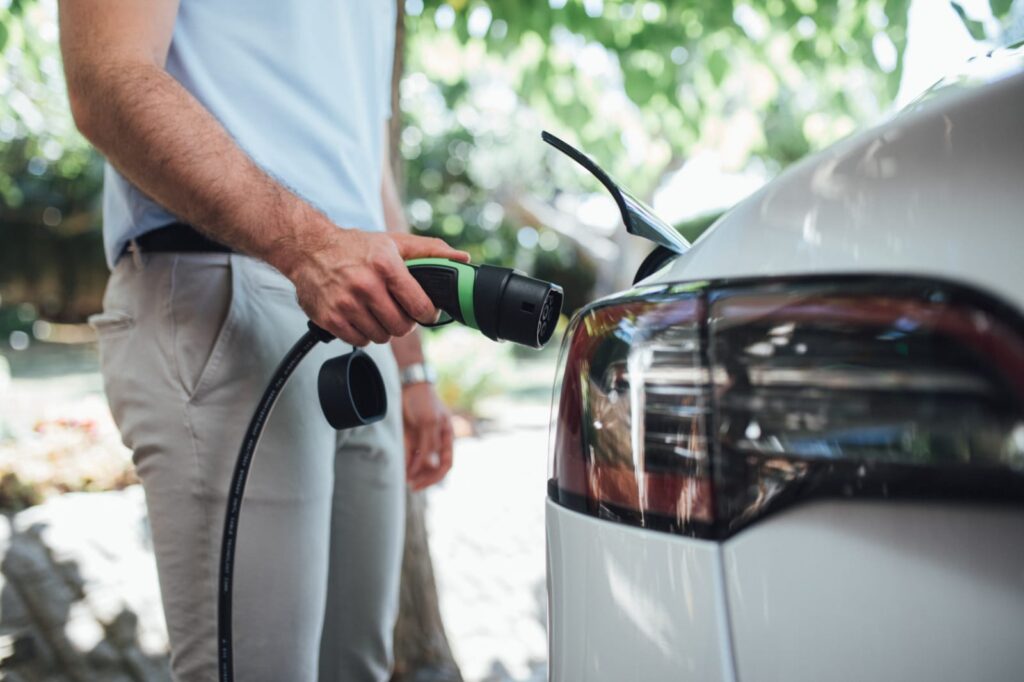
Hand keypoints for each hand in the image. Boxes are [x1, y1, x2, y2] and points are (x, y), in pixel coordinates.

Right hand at [284, 228, 468, 346]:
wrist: (309, 249)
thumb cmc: (356, 247)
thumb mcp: (394, 242)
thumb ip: (430, 251)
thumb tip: (463, 258)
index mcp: (385, 265)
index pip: (419, 305)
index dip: (427, 313)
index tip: (425, 312)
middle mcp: (365, 285)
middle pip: (401, 327)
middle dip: (404, 322)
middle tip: (397, 311)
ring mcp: (345, 304)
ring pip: (381, 337)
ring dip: (383, 328)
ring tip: (376, 311)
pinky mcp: (330, 319)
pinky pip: (360, 341)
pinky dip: (364, 333)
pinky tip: (360, 316)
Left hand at [401, 382, 453, 490]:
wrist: (409, 385)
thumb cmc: (424, 401)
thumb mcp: (429, 422)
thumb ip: (429, 444)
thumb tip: (427, 466)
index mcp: (447, 436)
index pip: (446, 463)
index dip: (435, 476)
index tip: (421, 483)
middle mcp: (437, 441)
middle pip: (434, 467)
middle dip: (425, 477)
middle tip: (412, 486)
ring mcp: (424, 439)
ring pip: (422, 463)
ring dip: (415, 472)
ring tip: (405, 478)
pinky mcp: (412, 436)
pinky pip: (411, 454)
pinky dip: (408, 463)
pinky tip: (403, 469)